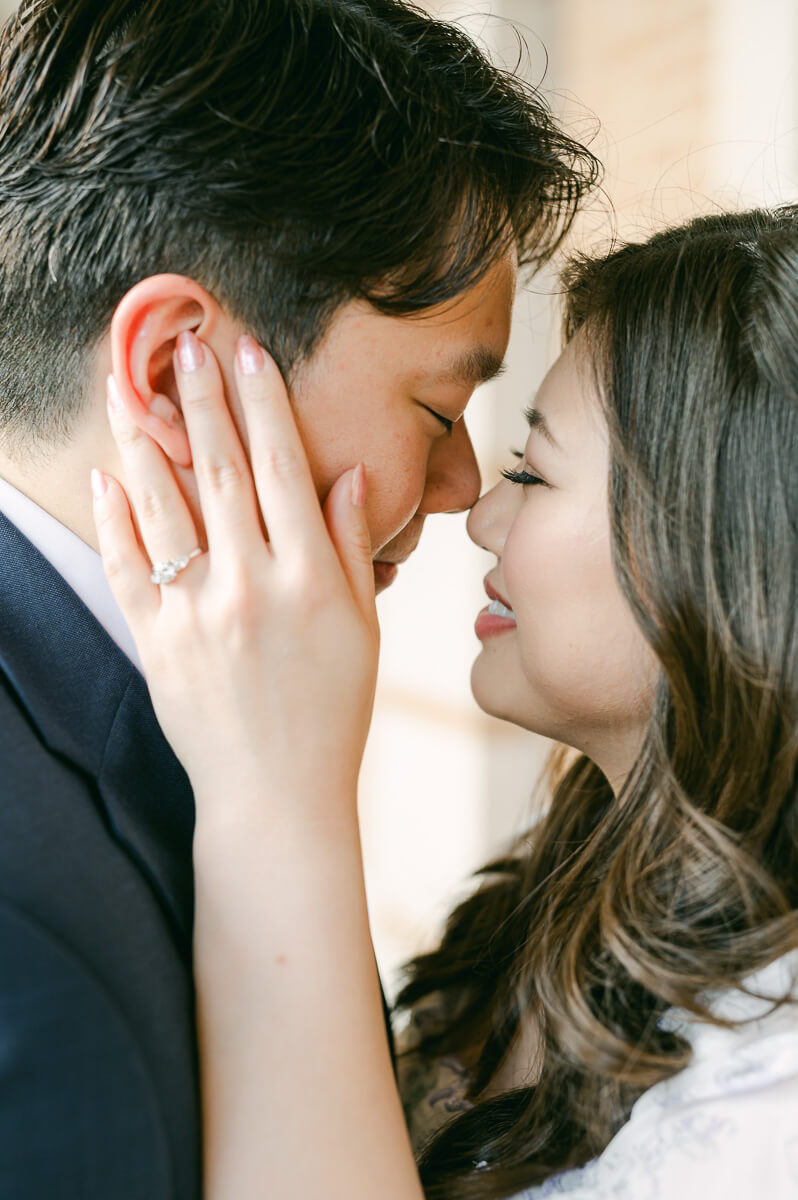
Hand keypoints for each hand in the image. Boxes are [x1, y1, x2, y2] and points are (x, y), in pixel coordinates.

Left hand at [91, 332, 379, 820]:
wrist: (277, 794)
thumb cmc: (331, 711)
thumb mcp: (362, 629)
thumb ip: (348, 548)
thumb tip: (348, 475)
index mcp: (309, 578)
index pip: (284, 468)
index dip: (265, 404)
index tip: (249, 353)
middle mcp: (251, 585)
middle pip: (219, 471)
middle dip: (203, 399)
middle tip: (186, 344)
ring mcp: (196, 613)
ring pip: (161, 505)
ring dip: (143, 439)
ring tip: (128, 387)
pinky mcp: (155, 642)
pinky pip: (126, 567)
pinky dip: (113, 518)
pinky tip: (106, 476)